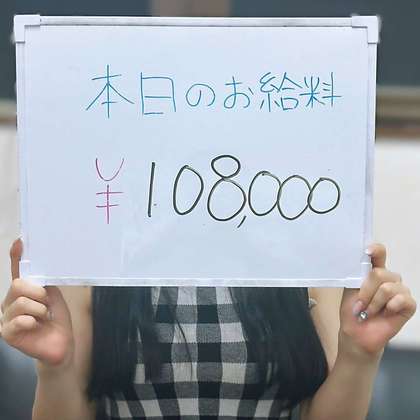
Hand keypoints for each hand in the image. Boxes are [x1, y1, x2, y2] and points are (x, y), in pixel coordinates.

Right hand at [0, 239, 74, 368]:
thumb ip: (43, 284)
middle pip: (18, 284)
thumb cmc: (56, 318)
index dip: (17, 255)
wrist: (60, 343)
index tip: (20, 241)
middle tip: (46, 303)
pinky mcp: (7, 333)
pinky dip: (31, 321)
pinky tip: (35, 325)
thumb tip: (37, 271)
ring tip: (43, 317)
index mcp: (23, 290)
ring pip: (21, 302)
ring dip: (39, 309)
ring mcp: (6, 317)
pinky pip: (18, 320)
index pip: (17, 270)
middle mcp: (11, 301)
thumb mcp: (53, 296)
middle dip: (38, 293)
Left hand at [339, 243, 416, 359]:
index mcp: (374, 272)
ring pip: (388, 288)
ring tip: (369, 312)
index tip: (367, 251)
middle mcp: (389, 279)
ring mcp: (400, 291)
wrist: (357, 333)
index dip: (375, 250)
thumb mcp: (350, 289)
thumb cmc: (353, 311)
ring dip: (374, 303)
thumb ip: (357, 274)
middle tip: (360, 305)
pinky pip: (403, 299)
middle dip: (366, 292)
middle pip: (380, 273)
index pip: (379, 254)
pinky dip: (389, 307)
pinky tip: (385, 313)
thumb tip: (360, 259)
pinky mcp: (408, 305)